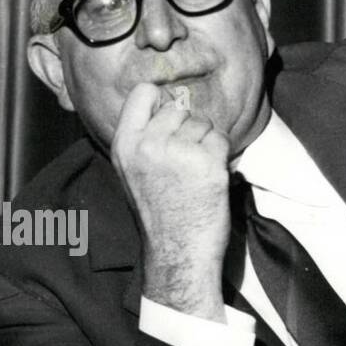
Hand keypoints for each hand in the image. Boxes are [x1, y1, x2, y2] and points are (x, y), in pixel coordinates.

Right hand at [111, 82, 230, 320]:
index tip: (169, 117)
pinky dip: (221, 156)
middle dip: (187, 127)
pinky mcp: (206, 164)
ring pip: (202, 123)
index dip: (161, 100)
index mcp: (124, 146)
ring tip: (194, 174)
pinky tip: (209, 179)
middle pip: (177, 108)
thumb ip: (144, 137)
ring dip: (206, 143)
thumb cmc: (159, 214)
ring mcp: (178, 153)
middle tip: (184, 160)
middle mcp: (148, 145)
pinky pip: (221, 139)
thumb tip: (171, 101)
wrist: (177, 253)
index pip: (143, 92)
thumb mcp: (132, 172)